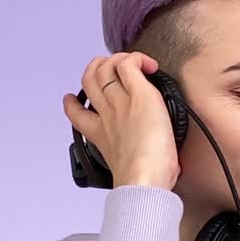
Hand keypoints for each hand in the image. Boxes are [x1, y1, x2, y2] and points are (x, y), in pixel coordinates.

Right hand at [62, 52, 180, 189]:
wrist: (144, 181)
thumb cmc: (143, 181)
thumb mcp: (134, 172)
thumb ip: (140, 167)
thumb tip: (166, 170)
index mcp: (102, 136)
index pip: (77, 114)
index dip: (73, 103)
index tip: (74, 99)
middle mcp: (107, 115)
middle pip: (90, 80)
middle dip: (98, 68)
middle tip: (112, 68)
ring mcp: (120, 103)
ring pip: (106, 68)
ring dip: (118, 59)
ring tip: (134, 63)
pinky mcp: (139, 95)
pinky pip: (128, 65)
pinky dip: (137, 59)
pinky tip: (149, 65)